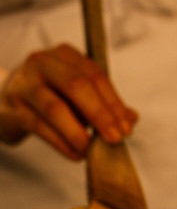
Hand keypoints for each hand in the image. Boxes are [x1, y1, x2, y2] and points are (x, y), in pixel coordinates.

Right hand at [0, 45, 137, 159]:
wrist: (4, 102)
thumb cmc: (50, 96)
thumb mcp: (78, 95)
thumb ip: (105, 104)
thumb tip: (132, 119)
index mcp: (64, 54)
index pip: (95, 75)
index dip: (114, 103)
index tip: (127, 127)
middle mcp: (42, 62)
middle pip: (77, 86)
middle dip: (101, 115)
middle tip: (116, 139)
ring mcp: (24, 84)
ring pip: (56, 108)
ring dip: (79, 132)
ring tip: (92, 150)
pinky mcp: (12, 108)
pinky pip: (40, 127)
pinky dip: (61, 143)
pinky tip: (76, 154)